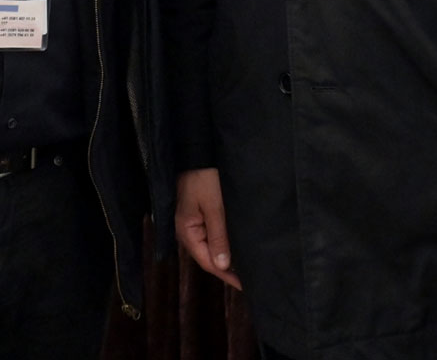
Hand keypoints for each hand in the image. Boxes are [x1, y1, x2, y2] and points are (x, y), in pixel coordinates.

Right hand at [176, 167, 241, 288]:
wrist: (199, 152)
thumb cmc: (205, 178)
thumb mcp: (214, 207)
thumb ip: (218, 236)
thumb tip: (223, 265)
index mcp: (187, 232)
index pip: (207, 261)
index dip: (225, 274)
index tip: (244, 284)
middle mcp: (188, 231)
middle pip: (208, 256)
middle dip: (227, 268)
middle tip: (249, 279)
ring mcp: (194, 222)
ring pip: (211, 246)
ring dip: (227, 256)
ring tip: (246, 267)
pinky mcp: (202, 214)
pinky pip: (213, 234)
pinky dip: (225, 243)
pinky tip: (237, 246)